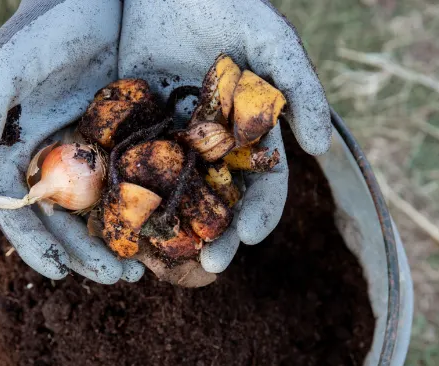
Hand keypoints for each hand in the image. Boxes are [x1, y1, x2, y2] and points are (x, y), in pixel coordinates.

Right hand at [0, 0, 143, 283]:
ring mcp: (93, 151)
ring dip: (118, 241)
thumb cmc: (50, 23)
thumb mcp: (15, 59)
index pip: (19, 208)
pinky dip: (147, 210)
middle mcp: (55, 157)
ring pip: (102, 210)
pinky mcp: (129, 140)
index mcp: (21, 148)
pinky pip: (137, 184)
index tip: (57, 273)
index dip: (34, 243)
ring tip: (142, 269)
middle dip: (85, 253)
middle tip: (119, 278)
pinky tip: (167, 231)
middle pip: (64, 220)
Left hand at [118, 0, 331, 272]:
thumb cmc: (228, 2)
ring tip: (163, 258)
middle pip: (218, 205)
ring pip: (172, 197)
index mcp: (248, 136)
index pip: (262, 186)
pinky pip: (128, 169)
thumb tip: (320, 149)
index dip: (260, 214)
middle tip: (209, 265)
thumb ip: (300, 89)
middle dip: (217, 237)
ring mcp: (170, 142)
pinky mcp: (130, 128)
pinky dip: (126, 198)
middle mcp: (211, 147)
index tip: (250, 237)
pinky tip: (118, 223)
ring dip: (170, 230)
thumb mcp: (270, 40)